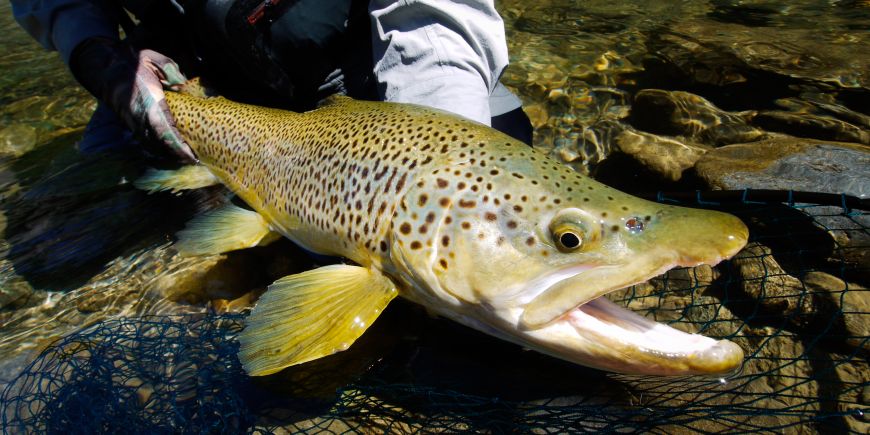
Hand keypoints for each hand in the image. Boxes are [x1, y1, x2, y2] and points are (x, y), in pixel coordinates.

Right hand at [69, 38, 195, 161]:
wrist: (104, 67)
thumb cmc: (132, 63)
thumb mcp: (153, 59)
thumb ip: (171, 71)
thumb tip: (183, 85)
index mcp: (148, 103)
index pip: (165, 131)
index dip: (179, 146)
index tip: (192, 155)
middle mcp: (139, 117)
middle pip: (160, 144)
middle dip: (177, 155)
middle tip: (195, 160)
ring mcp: (133, 122)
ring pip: (152, 145)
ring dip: (168, 154)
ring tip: (186, 158)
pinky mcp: (129, 124)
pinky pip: (145, 141)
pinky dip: (158, 149)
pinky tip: (170, 151)